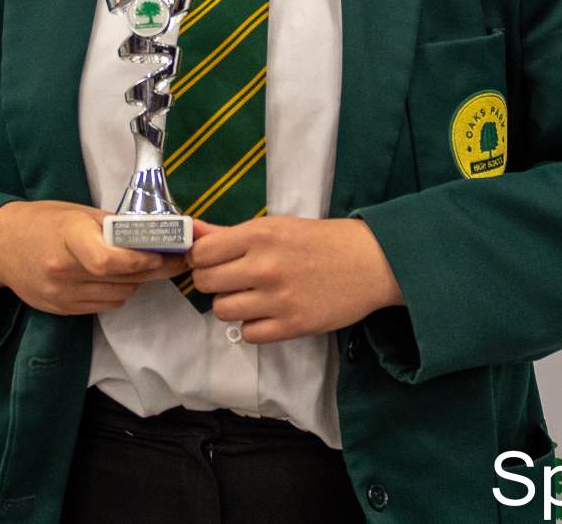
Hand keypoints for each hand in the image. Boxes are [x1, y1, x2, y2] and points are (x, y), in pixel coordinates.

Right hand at [0, 200, 189, 315]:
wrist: (1, 246)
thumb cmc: (43, 221)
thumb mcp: (78, 213)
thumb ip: (113, 226)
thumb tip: (154, 235)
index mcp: (68, 237)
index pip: (108, 260)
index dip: (139, 261)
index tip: (161, 254)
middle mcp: (63, 270)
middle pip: (120, 280)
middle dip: (151, 271)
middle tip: (174, 260)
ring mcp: (61, 294)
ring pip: (118, 296)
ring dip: (134, 283)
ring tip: (138, 266)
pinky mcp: (61, 310)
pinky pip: (104, 306)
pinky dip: (116, 293)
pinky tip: (114, 278)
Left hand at [187, 215, 403, 344]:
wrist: (371, 262)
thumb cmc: (321, 241)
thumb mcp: (276, 227)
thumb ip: (229, 233)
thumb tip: (190, 230)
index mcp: (259, 235)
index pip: (202, 253)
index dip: (202, 258)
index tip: (213, 261)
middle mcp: (264, 266)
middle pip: (206, 283)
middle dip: (215, 281)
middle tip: (233, 279)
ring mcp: (277, 299)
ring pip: (223, 311)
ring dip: (232, 305)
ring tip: (252, 296)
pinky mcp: (292, 326)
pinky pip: (248, 334)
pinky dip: (254, 326)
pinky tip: (268, 313)